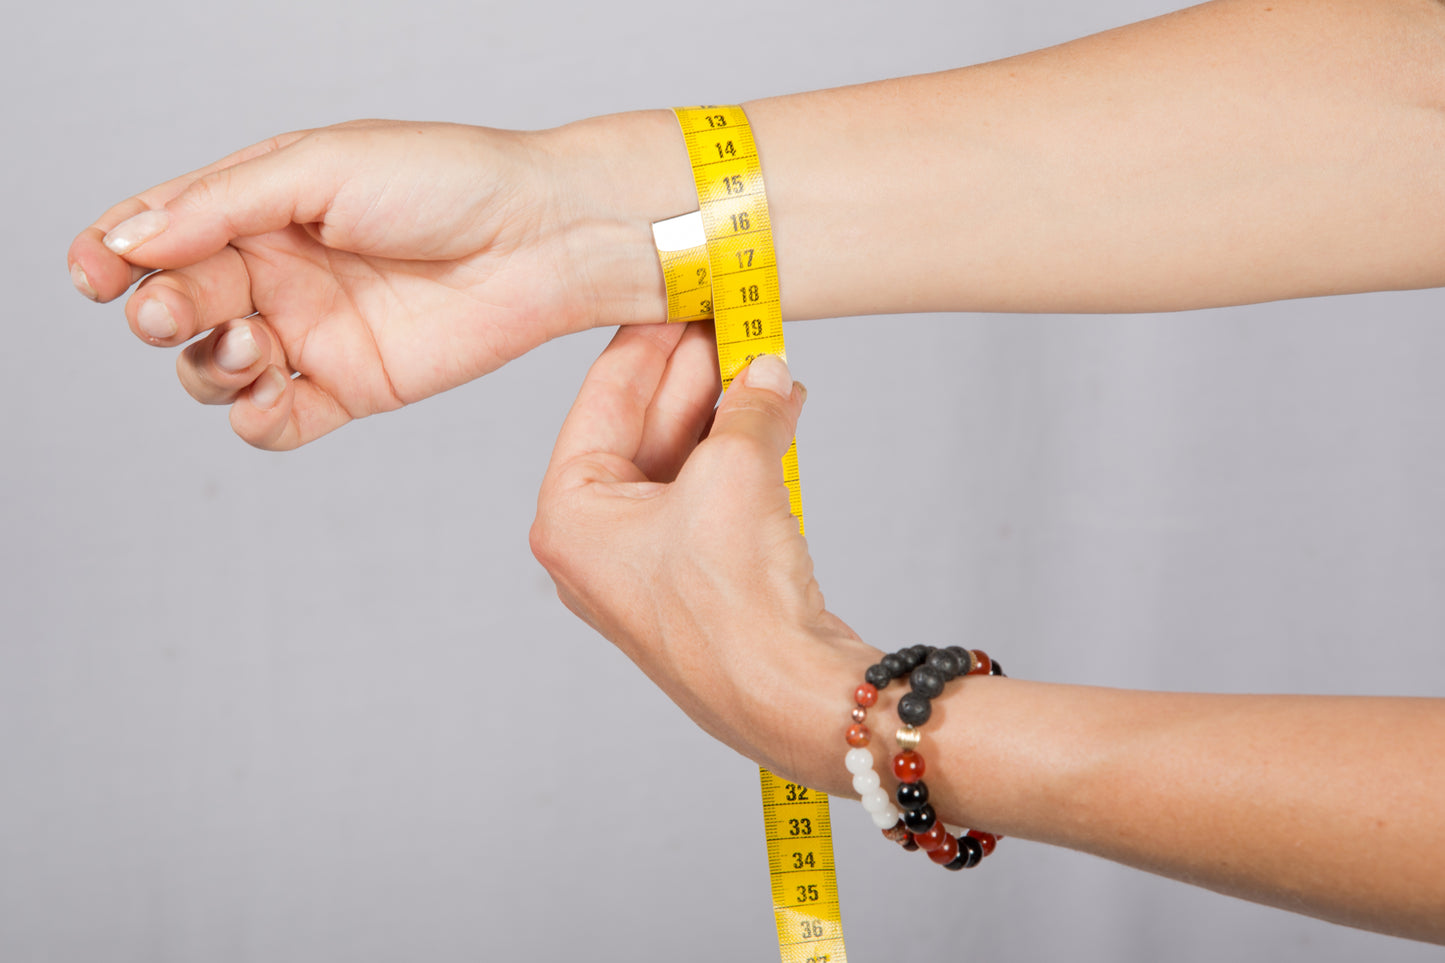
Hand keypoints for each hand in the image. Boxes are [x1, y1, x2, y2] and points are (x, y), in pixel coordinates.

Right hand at [67, 115, 694, 448]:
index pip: (159, 236)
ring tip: (245, 343)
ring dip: (207, 366)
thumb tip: (130, 237)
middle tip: (177, 308)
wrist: (542, 238)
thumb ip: (223, 203)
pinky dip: (257, 419)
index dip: (111, 256)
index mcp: (261, 208)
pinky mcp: (353, 387)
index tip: (92, 272)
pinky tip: (271, 396)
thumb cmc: (447, 180)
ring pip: (215, 371)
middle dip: (161, 311)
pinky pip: (278, 421)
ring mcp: (314, 334)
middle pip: (179, 306)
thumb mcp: (321, 166)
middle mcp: (279, 272)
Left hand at [531, 323, 876, 789]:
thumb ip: (747, 407)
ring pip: (685, 461)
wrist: (793, 698)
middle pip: (645, 428)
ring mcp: (649, 567)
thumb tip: (766, 372)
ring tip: (767, 360)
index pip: (604, 400)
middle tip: (733, 318)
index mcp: (571, 517)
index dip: (647, 340)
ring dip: (728, 411)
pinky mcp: (699, 582)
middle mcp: (598, 544)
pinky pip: (713, 495)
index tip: (677, 296)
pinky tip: (779, 414)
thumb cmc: (734, 607)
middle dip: (695, 374)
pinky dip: (744, 454)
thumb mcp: (735, 474)